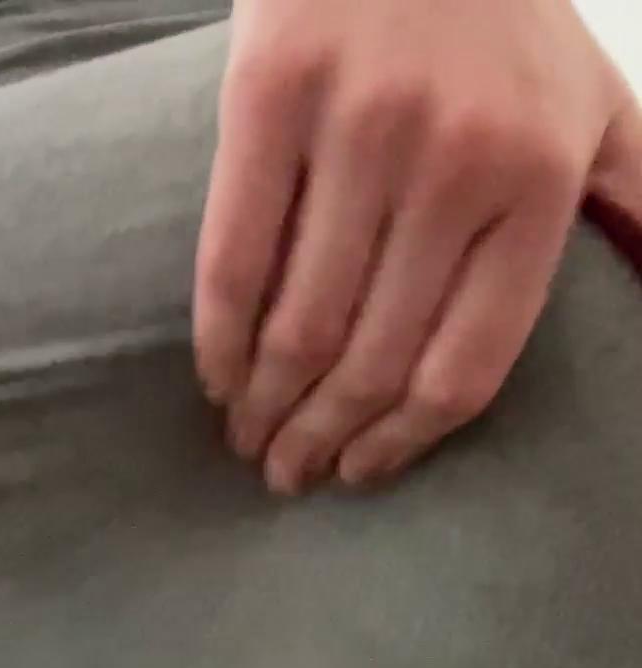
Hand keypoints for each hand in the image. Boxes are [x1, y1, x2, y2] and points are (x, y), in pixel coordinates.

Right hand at [195, 0, 641, 492]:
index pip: (462, 367)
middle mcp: (456, 161)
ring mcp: (362, 125)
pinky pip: (234, 252)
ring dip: (264, 404)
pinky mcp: (274, 92)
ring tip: (246, 437)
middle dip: (318, 440)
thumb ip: (634, 207)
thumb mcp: (597, 110)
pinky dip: (217, 334)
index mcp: (539, 183)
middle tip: (284, 474)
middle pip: (372, 359)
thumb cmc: (504, 21)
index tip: (358, 474)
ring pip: (300, 323)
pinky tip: (215, 373)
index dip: (398, 444)